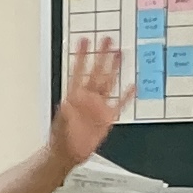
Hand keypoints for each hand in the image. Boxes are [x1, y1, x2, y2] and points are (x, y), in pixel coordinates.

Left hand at [51, 33, 127, 165]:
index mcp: (74, 96)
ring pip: (108, 82)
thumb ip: (66, 115)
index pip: (79, 71)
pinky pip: (119, 103)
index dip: (81, 56)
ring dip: (114, 68)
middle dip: (102, 55)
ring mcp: (98, 106)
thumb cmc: (60, 138)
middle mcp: (87, 98)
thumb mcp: (61, 126)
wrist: (66, 153)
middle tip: (107, 39)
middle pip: (97, 72)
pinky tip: (133, 86)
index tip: (84, 40)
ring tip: (120, 53)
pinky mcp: (107, 118)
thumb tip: (68, 105)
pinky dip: (126, 95)